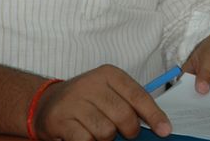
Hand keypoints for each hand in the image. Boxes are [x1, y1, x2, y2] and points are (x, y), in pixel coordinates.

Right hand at [33, 65, 170, 140]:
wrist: (45, 103)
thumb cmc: (85, 101)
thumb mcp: (108, 93)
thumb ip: (129, 104)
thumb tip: (157, 125)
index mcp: (109, 74)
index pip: (139, 96)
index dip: (154, 115)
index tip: (164, 130)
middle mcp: (91, 84)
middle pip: (124, 116)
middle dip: (129, 131)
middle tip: (124, 133)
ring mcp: (74, 101)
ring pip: (106, 131)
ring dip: (106, 138)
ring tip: (98, 131)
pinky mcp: (60, 119)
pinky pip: (85, 140)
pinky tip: (85, 137)